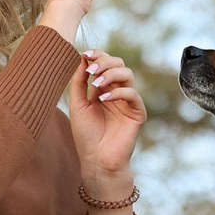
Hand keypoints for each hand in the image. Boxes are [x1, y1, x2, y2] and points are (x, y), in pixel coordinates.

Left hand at [69, 49, 145, 179]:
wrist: (96, 160)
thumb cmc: (86, 135)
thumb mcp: (77, 104)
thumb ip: (79, 82)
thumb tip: (81, 58)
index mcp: (103, 88)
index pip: (105, 64)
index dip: (98, 55)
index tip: (86, 54)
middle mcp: (117, 92)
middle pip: (119, 64)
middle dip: (105, 62)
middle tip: (92, 70)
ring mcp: (128, 101)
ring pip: (128, 74)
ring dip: (111, 74)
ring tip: (96, 85)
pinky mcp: (137, 113)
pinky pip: (133, 94)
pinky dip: (118, 92)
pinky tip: (104, 99)